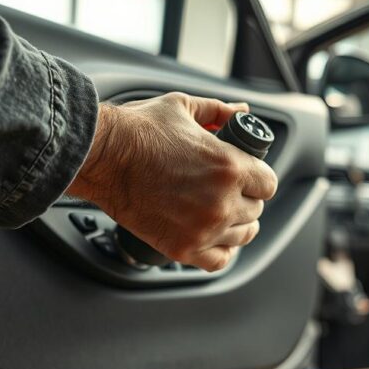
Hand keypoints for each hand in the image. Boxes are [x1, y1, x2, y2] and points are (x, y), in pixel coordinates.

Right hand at [67, 93, 277, 270]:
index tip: (247, 177)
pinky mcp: (182, 247)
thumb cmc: (138, 131)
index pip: (268, 184)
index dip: (258, 178)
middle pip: (256, 210)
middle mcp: (222, 201)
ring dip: (236, 224)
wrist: (100, 157)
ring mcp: (204, 228)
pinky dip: (221, 249)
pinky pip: (220, 260)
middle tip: (227, 191)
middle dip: (245, 198)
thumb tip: (242, 111)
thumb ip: (219, 111)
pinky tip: (213, 236)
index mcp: (230, 167)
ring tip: (220, 212)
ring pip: (243, 235)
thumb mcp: (184, 108)